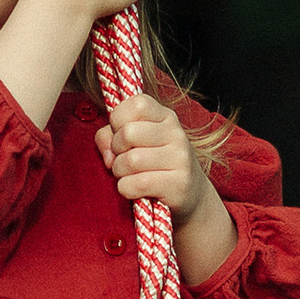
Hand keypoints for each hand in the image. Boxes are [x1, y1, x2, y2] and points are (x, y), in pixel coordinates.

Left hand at [98, 92, 203, 217]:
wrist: (190, 195)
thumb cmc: (154, 165)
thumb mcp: (134, 142)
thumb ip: (109, 136)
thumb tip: (108, 154)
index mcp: (165, 116)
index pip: (136, 104)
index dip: (118, 120)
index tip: (121, 134)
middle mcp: (176, 133)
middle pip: (128, 133)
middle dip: (116, 150)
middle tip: (123, 159)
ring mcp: (180, 158)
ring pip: (130, 160)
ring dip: (120, 172)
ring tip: (129, 175)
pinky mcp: (178, 184)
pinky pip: (137, 184)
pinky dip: (126, 189)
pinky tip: (134, 189)